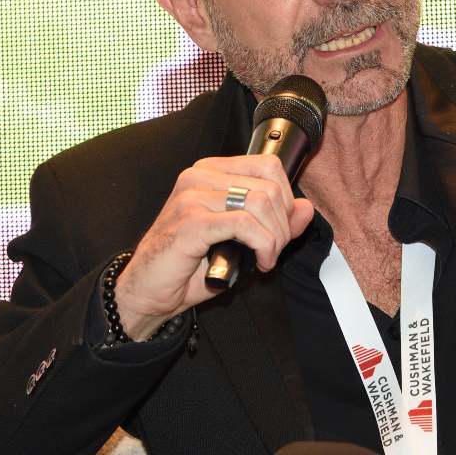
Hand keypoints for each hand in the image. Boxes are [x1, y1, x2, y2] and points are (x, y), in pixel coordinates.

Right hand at [113, 154, 314, 338]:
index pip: (268, 164)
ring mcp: (192, 196)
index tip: (280, 228)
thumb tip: (307, 208)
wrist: (149, 291)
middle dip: (283, 224)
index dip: (287, 198)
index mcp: (210, 172)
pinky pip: (245, 224)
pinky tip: (259, 262)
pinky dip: (263, 245)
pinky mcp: (190, 222)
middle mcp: (199, 176)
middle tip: (273, 250)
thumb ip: (276, 223)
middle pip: (270, 184)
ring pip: (261, 202)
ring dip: (274, 237)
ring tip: (265, 258)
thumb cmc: (190, 265)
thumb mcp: (242, 241)